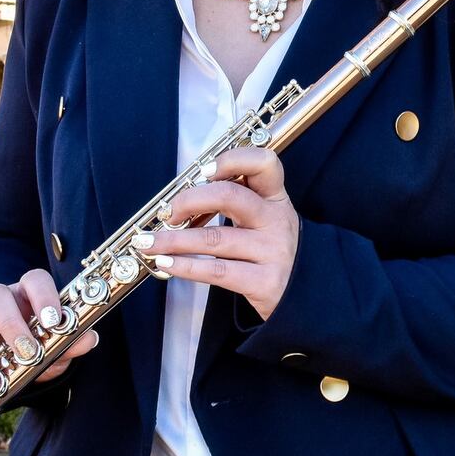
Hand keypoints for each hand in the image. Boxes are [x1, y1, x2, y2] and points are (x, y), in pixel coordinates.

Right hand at [0, 269, 98, 396]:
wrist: (10, 365)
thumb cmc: (36, 348)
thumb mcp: (56, 348)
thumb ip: (71, 343)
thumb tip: (88, 339)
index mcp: (26, 296)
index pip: (34, 280)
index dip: (45, 296)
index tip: (54, 321)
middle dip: (11, 325)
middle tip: (27, 354)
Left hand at [143, 146, 298, 320]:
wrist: (306, 295)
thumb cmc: (272, 251)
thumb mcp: (265, 219)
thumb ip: (237, 200)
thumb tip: (182, 196)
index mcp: (276, 198)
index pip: (264, 163)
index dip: (231, 160)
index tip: (202, 170)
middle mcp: (276, 221)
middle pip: (230, 196)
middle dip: (189, 201)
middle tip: (168, 212)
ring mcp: (272, 251)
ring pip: (214, 238)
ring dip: (173, 240)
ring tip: (148, 243)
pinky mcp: (264, 282)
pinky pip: (217, 271)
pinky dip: (186, 267)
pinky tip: (166, 264)